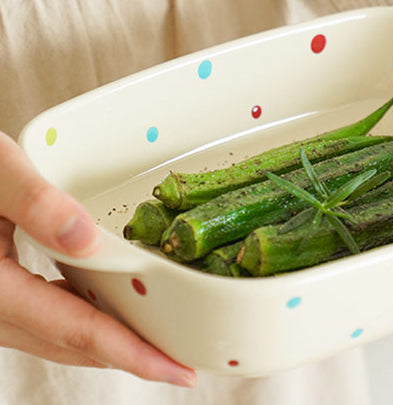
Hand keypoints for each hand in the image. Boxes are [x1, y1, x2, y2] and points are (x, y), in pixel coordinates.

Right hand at [0, 131, 195, 386]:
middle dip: (131, 355)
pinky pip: (47, 319)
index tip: (177, 370)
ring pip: (59, 337)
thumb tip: (86, 238)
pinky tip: (109, 306)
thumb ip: (33, 200)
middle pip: (72, 344)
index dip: (132, 353)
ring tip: (156, 341)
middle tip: (182, 361)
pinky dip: (85, 319)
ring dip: (109, 342)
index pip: (75, 328)